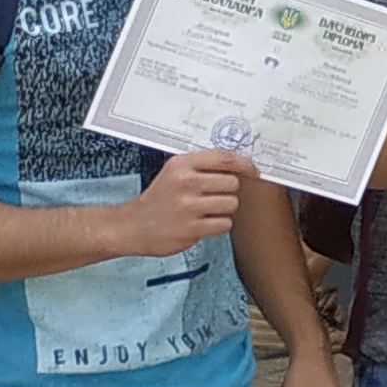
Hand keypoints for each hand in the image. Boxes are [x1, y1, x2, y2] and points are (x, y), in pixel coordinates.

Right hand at [116, 150, 246, 258]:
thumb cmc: (158, 199)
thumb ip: (202, 166)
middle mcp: (185, 182)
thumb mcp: (173, 173)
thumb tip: (240, 165)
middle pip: (233, 183)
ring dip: (224, 210)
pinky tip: (202, 223)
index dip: (244, 164)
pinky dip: (218, 225)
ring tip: (205, 211)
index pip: (224, 158)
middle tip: (211, 198)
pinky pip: (225, 224)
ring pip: (232, 204)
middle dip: (228, 192)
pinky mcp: (192, 228)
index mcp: (181, 165)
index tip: (254, 171)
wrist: (132, 226)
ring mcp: (188, 206)